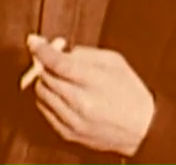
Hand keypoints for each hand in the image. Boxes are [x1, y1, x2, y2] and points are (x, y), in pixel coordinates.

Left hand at [27, 35, 154, 156]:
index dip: (42, 50)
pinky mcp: (68, 134)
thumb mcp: (114, 62)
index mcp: (94, 82)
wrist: (142, 128)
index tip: (33, 41)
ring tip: (58, 75)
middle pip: (46, 77)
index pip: (58, 63)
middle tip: (49, 56)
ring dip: (45, 80)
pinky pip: (44, 111)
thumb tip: (61, 50)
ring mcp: (72, 121)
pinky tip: (59, 92)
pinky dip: (47, 97)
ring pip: (42, 94)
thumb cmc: (130, 92)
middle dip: (44, 63)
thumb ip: (85, 53)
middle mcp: (80, 103)